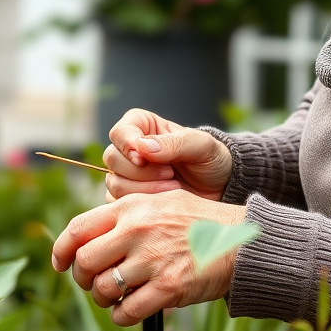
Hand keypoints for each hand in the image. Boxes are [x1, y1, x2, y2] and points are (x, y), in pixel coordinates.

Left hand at [51, 190, 245, 324]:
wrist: (241, 239)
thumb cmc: (199, 222)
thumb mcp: (162, 201)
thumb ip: (127, 215)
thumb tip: (89, 238)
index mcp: (134, 206)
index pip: (79, 227)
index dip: (61, 250)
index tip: (60, 263)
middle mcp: (139, 229)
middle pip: (84, 262)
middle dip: (84, 279)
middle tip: (97, 282)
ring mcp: (153, 258)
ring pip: (103, 289)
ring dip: (105, 299)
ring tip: (121, 294)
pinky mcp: (168, 286)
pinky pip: (126, 312)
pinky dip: (123, 316)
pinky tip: (135, 307)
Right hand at [102, 108, 232, 202]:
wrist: (218, 188)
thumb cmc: (211, 159)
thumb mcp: (201, 146)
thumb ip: (174, 143)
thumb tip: (142, 148)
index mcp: (143, 126)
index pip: (119, 132)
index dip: (128, 146)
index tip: (144, 158)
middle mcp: (131, 148)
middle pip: (112, 158)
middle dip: (141, 171)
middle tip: (170, 174)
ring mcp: (127, 174)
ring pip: (114, 182)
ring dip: (143, 189)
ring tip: (172, 187)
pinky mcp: (128, 198)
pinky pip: (118, 203)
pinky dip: (140, 205)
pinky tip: (164, 200)